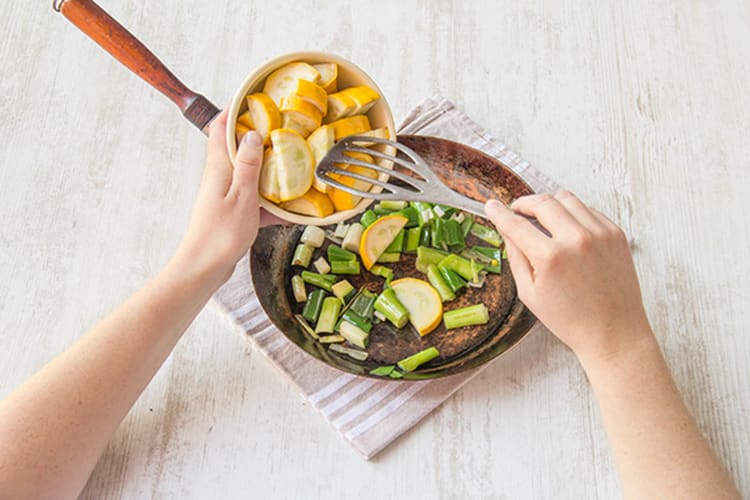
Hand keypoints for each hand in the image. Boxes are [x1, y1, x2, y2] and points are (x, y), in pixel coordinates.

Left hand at [172, 109, 280, 286]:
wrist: (204, 268)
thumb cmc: (220, 235)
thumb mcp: (242, 197)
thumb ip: (248, 166)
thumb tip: (252, 134)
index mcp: (218, 168)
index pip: (220, 127)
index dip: (233, 108)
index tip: (253, 97)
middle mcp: (219, 176)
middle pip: (236, 147)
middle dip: (257, 135)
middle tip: (282, 128)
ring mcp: (225, 195)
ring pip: (248, 173)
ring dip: (268, 168)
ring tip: (292, 164)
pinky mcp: (232, 213)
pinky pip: (255, 199)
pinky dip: (271, 202)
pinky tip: (290, 210)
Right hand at [484, 191, 651, 361]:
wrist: (613, 332)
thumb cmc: (571, 320)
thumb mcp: (530, 293)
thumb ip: (516, 257)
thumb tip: (507, 232)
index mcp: (551, 257)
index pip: (516, 224)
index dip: (499, 213)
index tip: (492, 206)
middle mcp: (577, 239)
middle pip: (542, 202)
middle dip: (524, 203)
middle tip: (517, 210)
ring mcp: (600, 234)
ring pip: (567, 199)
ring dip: (549, 203)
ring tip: (542, 216)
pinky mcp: (616, 233)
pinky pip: (588, 209)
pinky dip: (573, 212)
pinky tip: (566, 227)